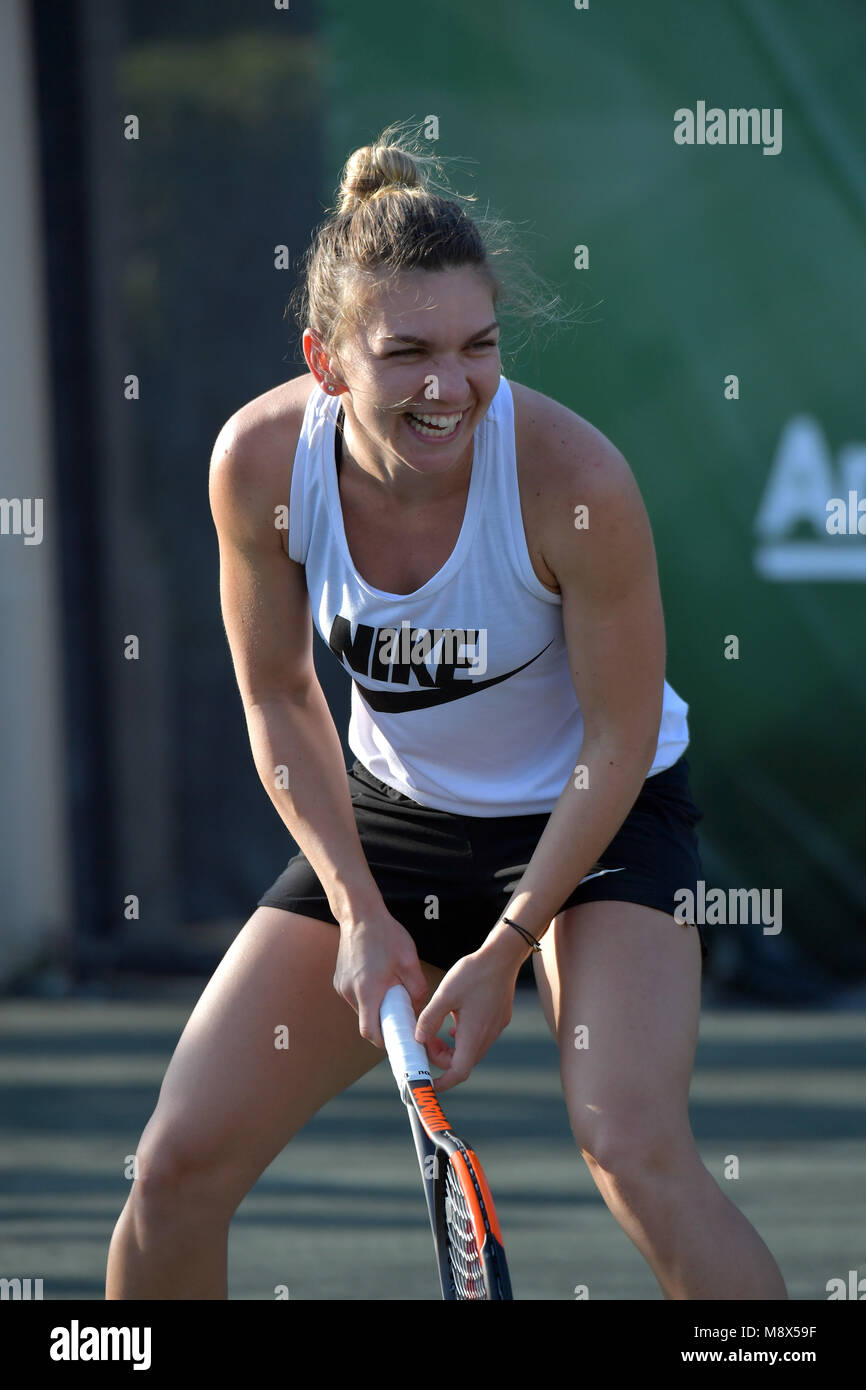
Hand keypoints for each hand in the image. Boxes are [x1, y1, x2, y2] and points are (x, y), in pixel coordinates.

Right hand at [333, 908, 429, 1047]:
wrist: (359, 914)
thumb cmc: (386, 935)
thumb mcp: (409, 961)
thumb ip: (417, 989)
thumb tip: (420, 1010)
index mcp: (368, 991)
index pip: (371, 1032)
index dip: (385, 1041)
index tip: (400, 1040)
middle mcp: (350, 992)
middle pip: (367, 1021)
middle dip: (384, 1023)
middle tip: (402, 1015)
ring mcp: (342, 986)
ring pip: (361, 1009)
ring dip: (376, 1008)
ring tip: (391, 993)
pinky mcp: (339, 979)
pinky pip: (356, 997)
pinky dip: (368, 996)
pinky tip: (379, 980)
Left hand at [414, 949, 517, 1093]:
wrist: (502, 956)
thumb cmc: (474, 974)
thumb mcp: (444, 995)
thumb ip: (429, 1019)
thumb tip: (419, 1038)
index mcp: (474, 1036)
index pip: (459, 1073)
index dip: (443, 1082)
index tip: (429, 1081)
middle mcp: (487, 1037)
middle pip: (463, 1062)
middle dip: (442, 1058)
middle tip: (426, 1040)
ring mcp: (495, 1028)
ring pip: (470, 1050)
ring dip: (452, 1047)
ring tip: (436, 1029)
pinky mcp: (498, 1019)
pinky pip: (478, 1037)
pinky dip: (462, 1037)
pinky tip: (454, 1021)